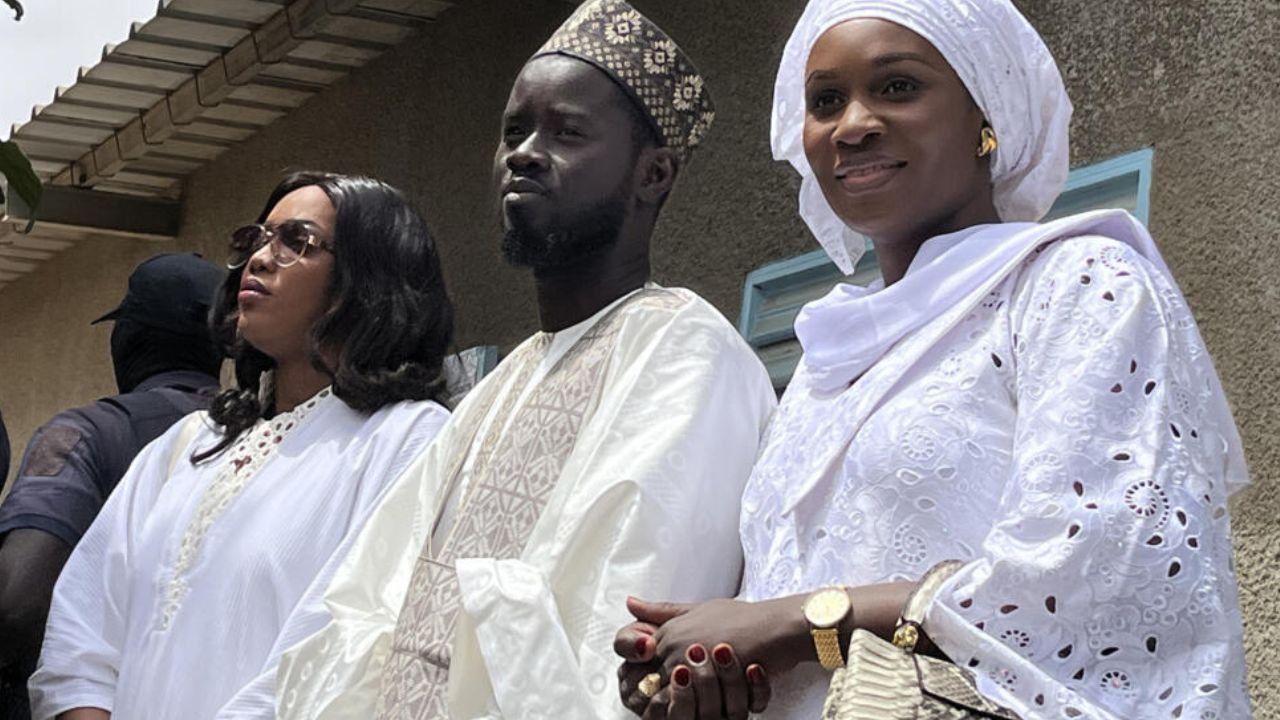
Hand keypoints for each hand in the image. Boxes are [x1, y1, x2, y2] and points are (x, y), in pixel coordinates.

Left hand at [623, 597, 785, 718]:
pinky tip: (700, 710)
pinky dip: (686, 707)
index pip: (636, 661)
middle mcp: (671, 644)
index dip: (643, 679)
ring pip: (659, 694)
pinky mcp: (703, 677)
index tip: (658, 689)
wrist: (775, 628)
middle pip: (643, 680)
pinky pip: (681, 702)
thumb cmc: (744, 619)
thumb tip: (630, 603)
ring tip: (690, 707)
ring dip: (672, 702)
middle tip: (667, 702)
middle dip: (651, 695)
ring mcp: (686, 660)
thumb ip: (663, 611)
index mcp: (668, 630)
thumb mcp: (699, 609)